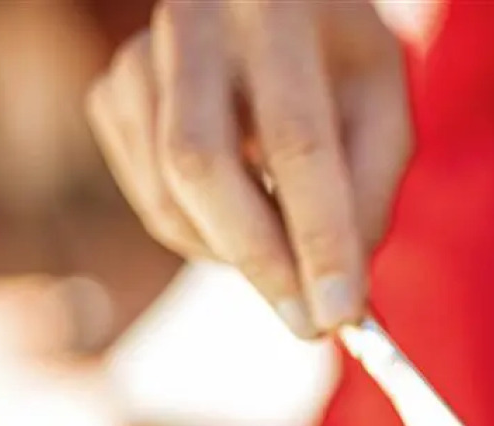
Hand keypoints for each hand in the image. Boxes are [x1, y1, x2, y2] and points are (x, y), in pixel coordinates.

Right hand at [87, 0, 410, 336]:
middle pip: (203, 166)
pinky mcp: (111, 94)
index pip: (295, 139)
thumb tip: (337, 294)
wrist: (266, 0)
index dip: (317, 237)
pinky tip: (244, 212)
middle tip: (308, 325)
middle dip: (261, 263)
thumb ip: (369, 192)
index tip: (338, 315)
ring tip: (290, 257)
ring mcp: (139, 56)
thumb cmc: (338, 58)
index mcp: (276, 8)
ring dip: (236, 254)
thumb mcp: (382, 105)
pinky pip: (153, 201)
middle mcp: (194, 22)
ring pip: (170, 195)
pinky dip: (203, 236)